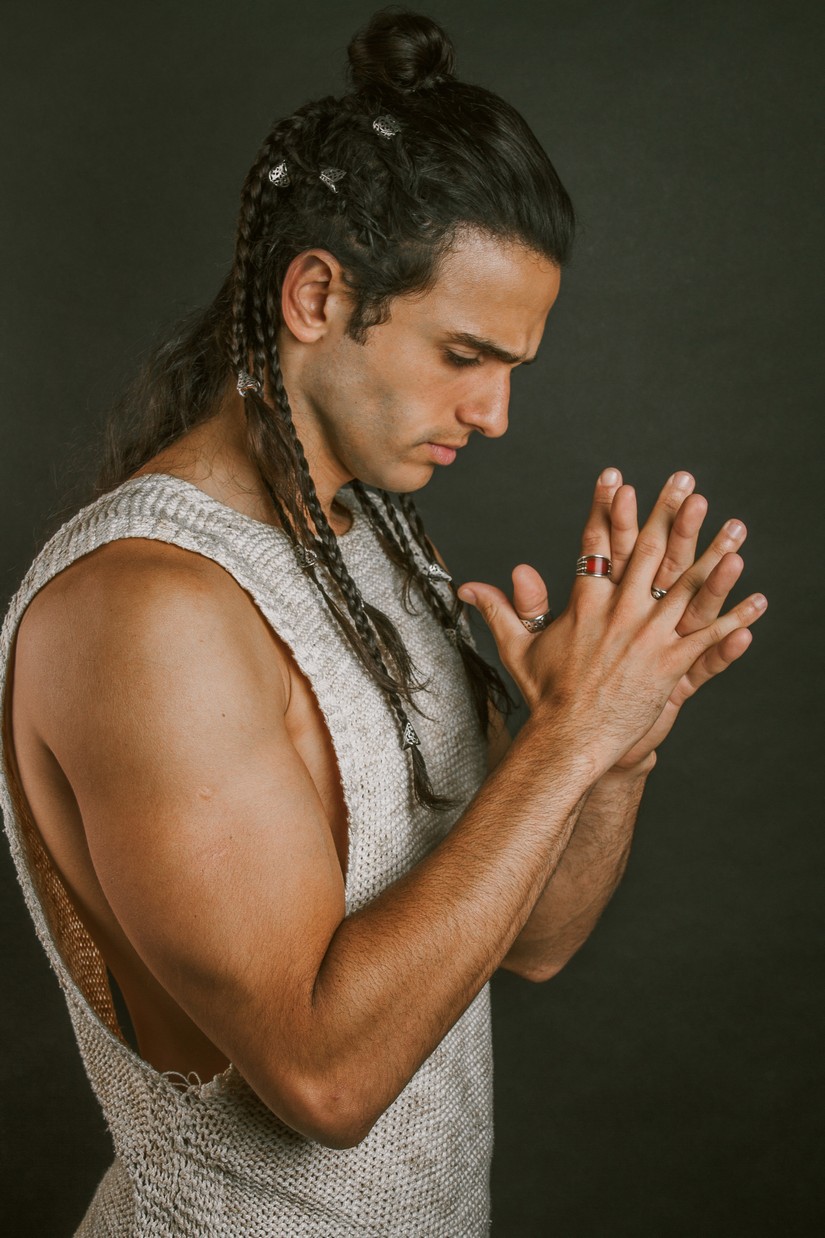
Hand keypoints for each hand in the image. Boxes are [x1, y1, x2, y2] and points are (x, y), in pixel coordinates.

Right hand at [457, 469, 766, 777]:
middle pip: (649, 552)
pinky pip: (707, 636)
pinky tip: (758, 600)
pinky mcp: (669, 664)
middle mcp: (619, 612)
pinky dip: (734, 618)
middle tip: (685, 482)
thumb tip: (469, 587)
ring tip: (736, 528)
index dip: (607, 508)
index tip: (618, 478)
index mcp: (586, 603)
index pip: (597, 545)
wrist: (568, 738)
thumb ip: (502, 610)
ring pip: (687, 586)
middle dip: (669, 513)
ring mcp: (647, 636)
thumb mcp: (519, 648)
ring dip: (714, 555)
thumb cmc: (546, 696)